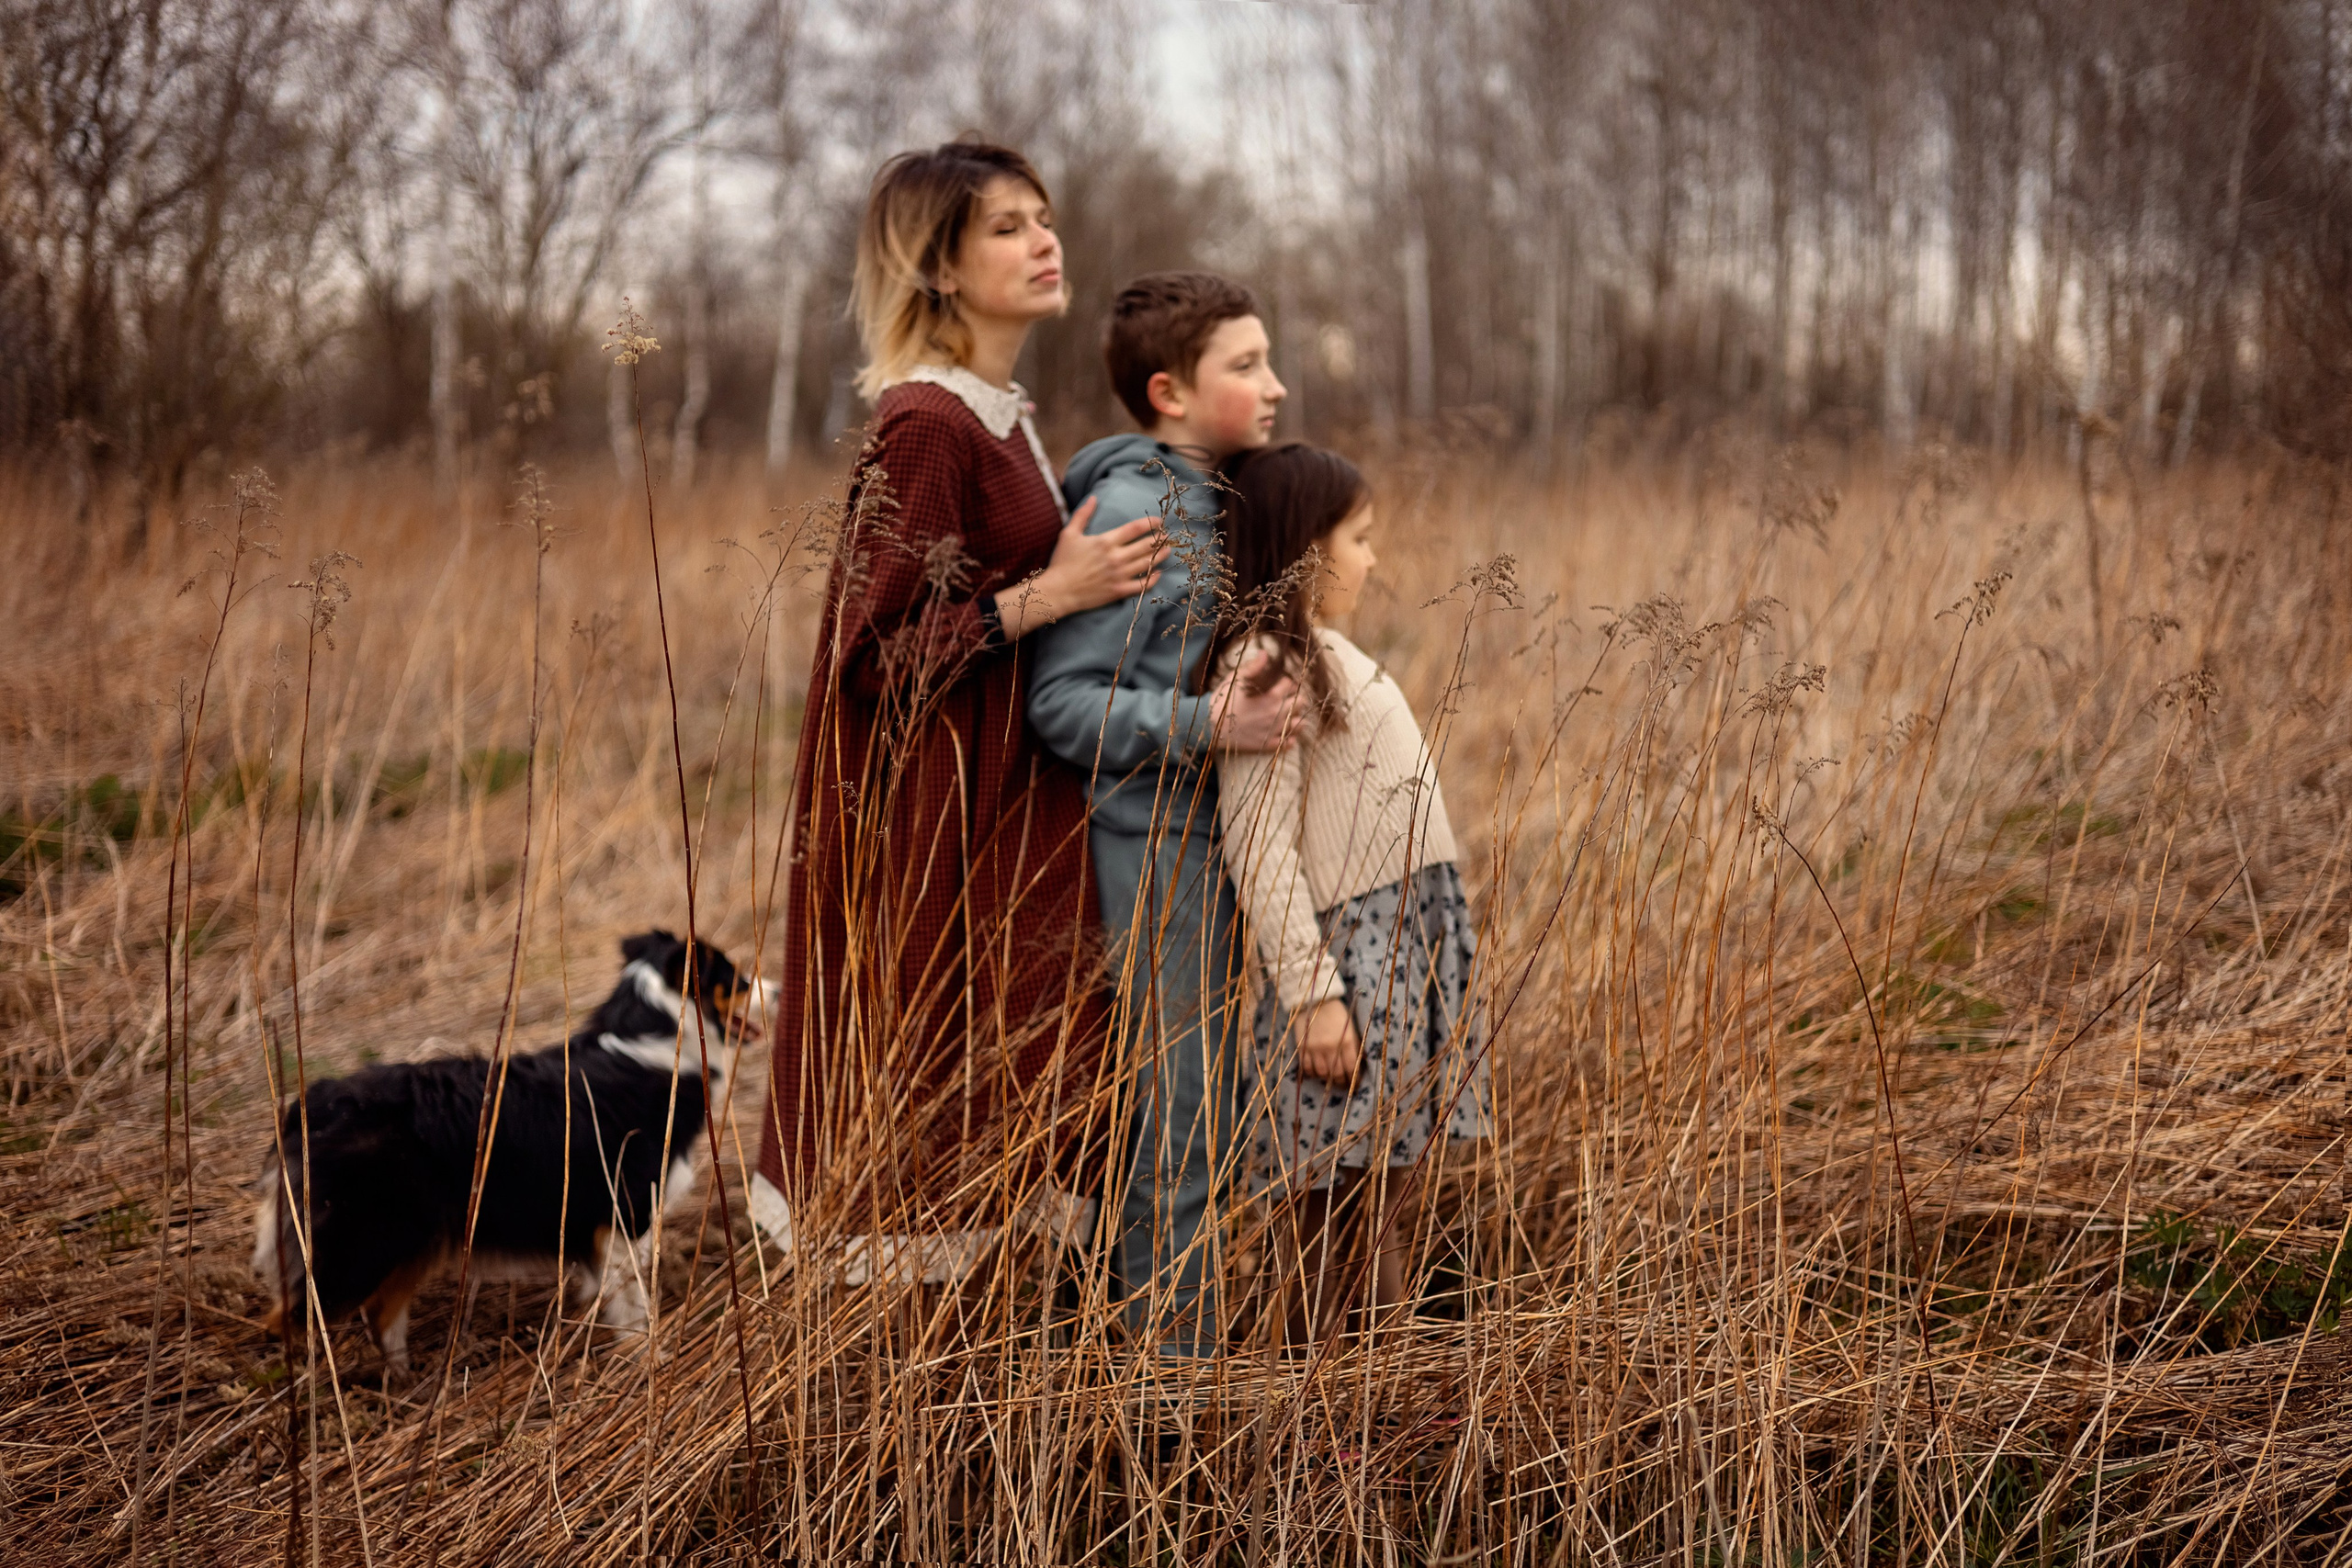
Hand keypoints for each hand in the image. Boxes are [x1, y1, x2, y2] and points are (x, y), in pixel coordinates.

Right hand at [1026, 497, 1166, 616]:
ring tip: (1167, 550)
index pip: (1135, 529)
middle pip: (1146, 545)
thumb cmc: (1062, 562)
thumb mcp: (1069, 534)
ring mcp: (1119, 575)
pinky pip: (1142, 584)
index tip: (1159, 521)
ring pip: (1147, 563)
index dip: (1150, 523)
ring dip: (1160, 556)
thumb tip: (1093, 498)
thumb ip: (1083, 515)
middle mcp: (1115, 557)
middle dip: (1160, 539)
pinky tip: (1157, 572)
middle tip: (1167, 536)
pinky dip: (1152, 578)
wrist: (1057, 591)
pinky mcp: (1118, 590)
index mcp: (1106, 541)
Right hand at [1210, 647, 1301, 751]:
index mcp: (1271, 696)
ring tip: (1287, 714)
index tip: (1279, 683)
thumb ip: (1253, 666)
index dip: (1285, 681)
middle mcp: (1277, 713)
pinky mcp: (1268, 745)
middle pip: (1301, 702)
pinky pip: (1290, 743)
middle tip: (1286, 697)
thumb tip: (1265, 653)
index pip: (1290, 684)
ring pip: (1300, 723)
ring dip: (1296, 717)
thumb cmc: (1223, 700)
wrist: (1210, 726)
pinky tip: (1283, 731)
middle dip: (1295, 697)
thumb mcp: (1235, 679)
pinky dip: (1290, 738)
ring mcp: (1274, 730)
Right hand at [1296, 999, 1360, 1082]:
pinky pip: (1306, 1068)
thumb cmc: (1337, 1013)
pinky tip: (1317, 1073)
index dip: (1355, 1079)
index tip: (1356, 1084)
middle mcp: (1331, 1047)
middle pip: (1337, 1074)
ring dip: (1327, 1080)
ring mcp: (1315, 1048)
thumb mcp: (1351, 1027)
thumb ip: (1354, 1045)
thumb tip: (1359, 1064)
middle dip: (1342, 1083)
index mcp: (1346, 1041)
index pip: (1352, 1068)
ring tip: (1331, 1081)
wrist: (1315, 999)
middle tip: (1344, 1085)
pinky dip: (1312, 1074)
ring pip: (1322, 1073)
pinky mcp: (1302, 1047)